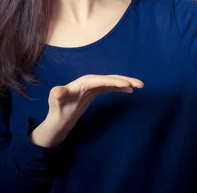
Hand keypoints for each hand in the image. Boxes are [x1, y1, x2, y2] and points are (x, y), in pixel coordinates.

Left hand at [29, 74, 143, 146]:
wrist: (58, 118)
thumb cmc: (57, 110)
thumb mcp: (55, 103)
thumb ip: (57, 95)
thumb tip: (58, 91)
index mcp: (82, 82)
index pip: (101, 80)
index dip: (114, 82)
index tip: (127, 85)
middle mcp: (89, 81)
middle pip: (109, 78)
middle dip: (125, 80)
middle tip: (140, 84)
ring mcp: (93, 86)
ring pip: (112, 82)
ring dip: (126, 83)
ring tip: (140, 86)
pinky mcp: (95, 91)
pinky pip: (110, 87)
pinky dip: (120, 87)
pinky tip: (129, 90)